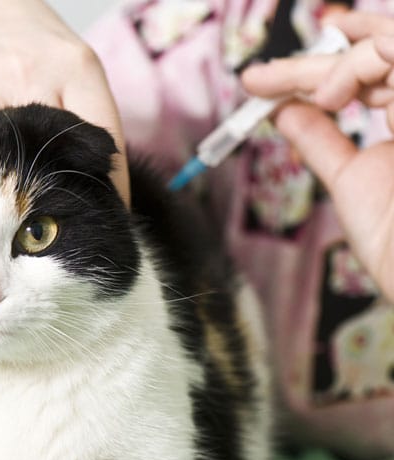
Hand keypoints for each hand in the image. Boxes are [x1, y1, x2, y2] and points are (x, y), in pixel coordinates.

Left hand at [241, 12, 393, 300]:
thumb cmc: (390, 237)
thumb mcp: (345, 176)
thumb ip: (318, 139)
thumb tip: (283, 111)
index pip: (366, 75)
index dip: (321, 68)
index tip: (269, 80)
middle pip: (370, 55)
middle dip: (306, 65)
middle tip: (257, 80)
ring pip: (382, 46)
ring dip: (329, 66)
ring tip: (297, 99)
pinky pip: (392, 52)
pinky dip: (354, 66)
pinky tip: (326, 94)